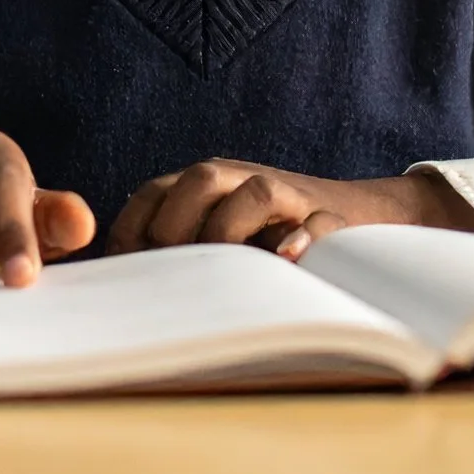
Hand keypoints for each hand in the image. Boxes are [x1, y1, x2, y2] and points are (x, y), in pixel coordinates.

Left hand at [107, 160, 473, 261]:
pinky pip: (319, 221)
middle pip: (202, 178)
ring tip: (220, 266)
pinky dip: (304, 239)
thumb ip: (175, 254)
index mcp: (206, 188)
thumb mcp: (217, 240)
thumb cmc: (268, 239)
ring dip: (231, 227)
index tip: (119, 272)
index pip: (154, 193)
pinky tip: (288, 259)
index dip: (131, 229)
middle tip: (167, 273)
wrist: (357, 214)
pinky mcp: (330, 218)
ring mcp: (288, 197)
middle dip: (176, 225)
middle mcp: (243, 183)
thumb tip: (116, 295)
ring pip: (256, 190)